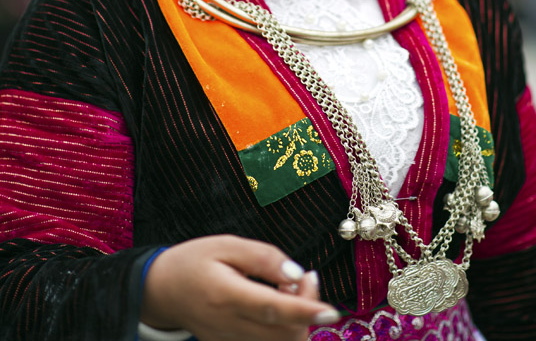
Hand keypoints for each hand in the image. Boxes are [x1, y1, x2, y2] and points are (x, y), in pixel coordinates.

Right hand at [141, 234, 340, 340]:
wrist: (161, 290)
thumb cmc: (193, 261)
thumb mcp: (225, 245)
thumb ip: (262, 257)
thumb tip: (296, 274)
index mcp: (227, 296)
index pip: (273, 309)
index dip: (304, 310)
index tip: (331, 311)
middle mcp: (231, 326)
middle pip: (283, 333)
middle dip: (307, 308)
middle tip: (306, 276)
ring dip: (298, 320)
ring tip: (291, 287)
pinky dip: (284, 328)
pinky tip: (280, 303)